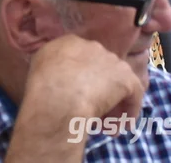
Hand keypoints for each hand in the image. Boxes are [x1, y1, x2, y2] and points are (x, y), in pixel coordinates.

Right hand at [24, 35, 145, 121]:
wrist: (60, 97)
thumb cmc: (43, 85)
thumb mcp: (38, 66)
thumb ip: (52, 64)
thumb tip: (58, 72)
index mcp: (70, 42)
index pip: (82, 58)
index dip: (82, 77)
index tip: (77, 94)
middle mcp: (93, 46)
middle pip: (101, 69)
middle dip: (99, 89)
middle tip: (91, 109)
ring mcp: (113, 61)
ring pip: (117, 83)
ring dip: (112, 102)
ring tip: (103, 123)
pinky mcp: (127, 79)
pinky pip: (132, 96)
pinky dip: (128, 111)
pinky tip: (117, 127)